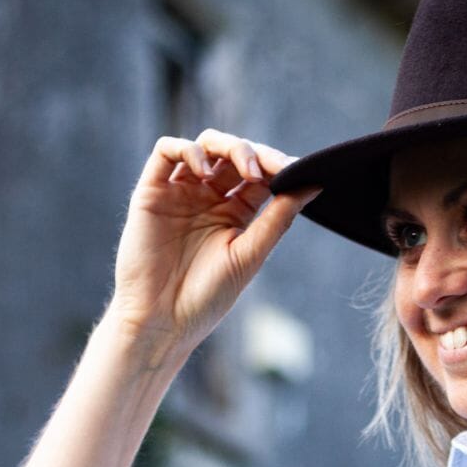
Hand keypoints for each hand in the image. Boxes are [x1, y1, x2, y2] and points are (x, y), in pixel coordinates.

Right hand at [109, 129, 317, 361]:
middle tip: (269, 169)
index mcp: (235, 214)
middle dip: (256, 154)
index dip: (277, 166)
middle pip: (235, 155)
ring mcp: (180, 192)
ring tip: (245, 169)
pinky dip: (189, 149)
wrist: (161, 320)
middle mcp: (208, 198)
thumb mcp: (250, 254)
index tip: (297, 169)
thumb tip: (315, 184)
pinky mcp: (151, 191)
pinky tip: (205, 170)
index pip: (261, 175)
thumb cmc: (207, 297)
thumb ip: (280, 217)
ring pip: (206, 146)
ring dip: (229, 147)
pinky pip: (167, 151)